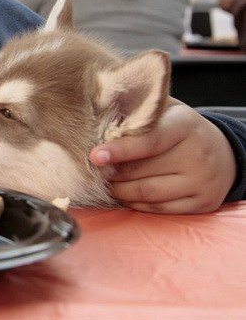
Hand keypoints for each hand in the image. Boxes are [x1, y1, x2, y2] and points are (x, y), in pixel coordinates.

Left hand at [89, 99, 235, 213]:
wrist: (223, 151)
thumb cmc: (179, 127)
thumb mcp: (163, 110)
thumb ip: (136, 112)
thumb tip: (98, 112)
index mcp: (184, 126)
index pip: (149, 141)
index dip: (120, 150)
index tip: (94, 156)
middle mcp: (197, 155)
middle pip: (142, 171)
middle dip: (112, 173)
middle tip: (95, 170)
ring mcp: (202, 181)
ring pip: (148, 194)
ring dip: (120, 191)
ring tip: (108, 182)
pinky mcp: (203, 202)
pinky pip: (159, 209)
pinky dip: (136, 203)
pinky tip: (126, 194)